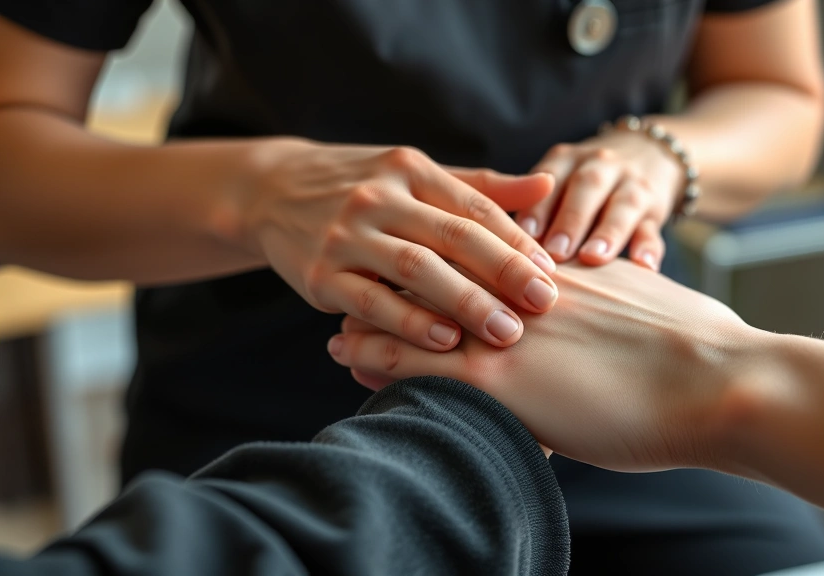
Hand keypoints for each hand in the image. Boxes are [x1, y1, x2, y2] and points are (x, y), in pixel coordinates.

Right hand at [239, 139, 558, 349]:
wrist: (271, 192)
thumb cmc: (361, 188)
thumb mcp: (414, 178)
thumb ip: (479, 189)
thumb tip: (546, 188)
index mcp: (410, 169)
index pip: (474, 207)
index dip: (517, 241)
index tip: (553, 273)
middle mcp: (378, 197)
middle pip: (452, 236)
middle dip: (503, 272)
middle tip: (544, 305)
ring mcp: (345, 235)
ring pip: (415, 269)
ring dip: (465, 302)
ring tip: (506, 332)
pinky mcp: (319, 275)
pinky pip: (370, 302)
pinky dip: (408, 322)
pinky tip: (443, 341)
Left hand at [329, 259, 767, 471]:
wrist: (718, 380)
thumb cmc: (701, 353)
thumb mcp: (650, 309)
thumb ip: (616, 302)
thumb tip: (617, 316)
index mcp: (561, 275)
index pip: (485, 261)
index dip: (446, 265)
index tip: (417, 269)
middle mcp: (524, 293)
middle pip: (443, 281)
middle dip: (399, 288)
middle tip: (361, 291)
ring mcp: (508, 333)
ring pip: (419, 318)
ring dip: (376, 322)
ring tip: (341, 332)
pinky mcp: (500, 380)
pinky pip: (419, 367)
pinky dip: (379, 360)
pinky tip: (352, 363)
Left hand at [518, 130, 682, 269]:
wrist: (649, 152)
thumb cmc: (582, 184)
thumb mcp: (559, 180)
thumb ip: (535, 209)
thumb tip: (500, 253)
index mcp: (568, 161)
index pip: (550, 177)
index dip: (538, 205)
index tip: (524, 233)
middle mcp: (602, 166)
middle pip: (587, 188)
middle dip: (571, 220)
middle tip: (556, 252)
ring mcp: (633, 186)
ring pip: (624, 206)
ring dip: (608, 233)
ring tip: (594, 259)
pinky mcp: (656, 211)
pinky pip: (654, 229)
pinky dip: (649, 248)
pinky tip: (644, 267)